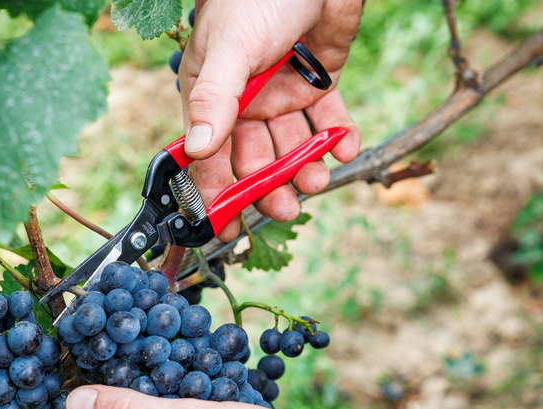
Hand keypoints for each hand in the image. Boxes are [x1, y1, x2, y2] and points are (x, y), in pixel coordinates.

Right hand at [180, 0, 363, 240]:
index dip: (215, 191)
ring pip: (291, 145)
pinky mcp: (317, 84)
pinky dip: (338, 136)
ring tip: (318, 179)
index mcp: (213, 96)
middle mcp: (245, 102)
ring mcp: (281, 95)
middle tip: (285, 206)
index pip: (209, 154)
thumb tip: (197, 149)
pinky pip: (327, 120)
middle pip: (253, 158)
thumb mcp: (231, 48)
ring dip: (304, 166)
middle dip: (268, 185)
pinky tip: (345, 146)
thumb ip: (215, 98)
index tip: (226, 226)